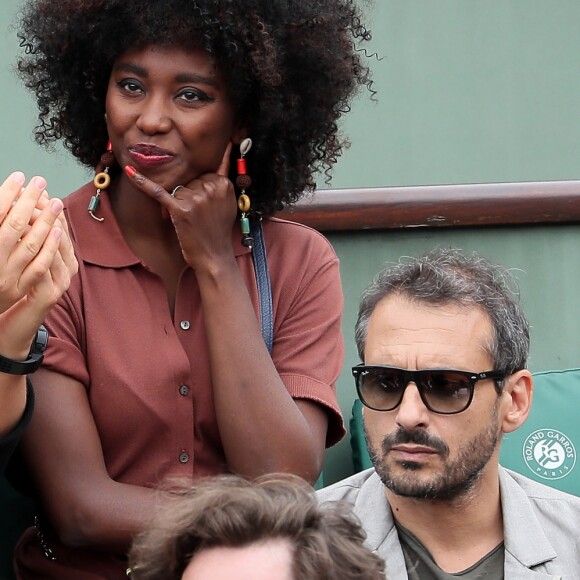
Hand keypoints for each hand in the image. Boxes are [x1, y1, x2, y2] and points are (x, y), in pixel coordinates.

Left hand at [0, 172, 77, 356]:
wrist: (16, 326)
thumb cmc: (19, 292)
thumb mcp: (25, 263)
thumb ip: (30, 241)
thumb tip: (25, 213)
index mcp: (63, 259)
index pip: (60, 228)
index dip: (49, 209)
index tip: (37, 190)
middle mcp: (67, 270)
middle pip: (60, 235)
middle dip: (48, 212)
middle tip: (37, 192)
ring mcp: (61, 282)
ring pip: (55, 249)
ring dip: (43, 228)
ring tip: (30, 210)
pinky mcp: (50, 294)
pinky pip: (44, 268)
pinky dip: (37, 251)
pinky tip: (28, 238)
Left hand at [125, 144, 236, 270]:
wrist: (214, 257)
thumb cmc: (218, 232)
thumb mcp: (228, 203)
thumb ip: (221, 180)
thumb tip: (224, 148)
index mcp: (224, 183)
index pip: (202, 174)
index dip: (200, 190)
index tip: (207, 207)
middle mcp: (211, 188)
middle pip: (189, 180)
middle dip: (190, 196)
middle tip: (201, 216)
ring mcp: (196, 198)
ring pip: (177, 188)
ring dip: (179, 203)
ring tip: (193, 220)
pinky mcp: (180, 209)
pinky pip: (158, 192)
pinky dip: (142, 182)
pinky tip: (130, 171)